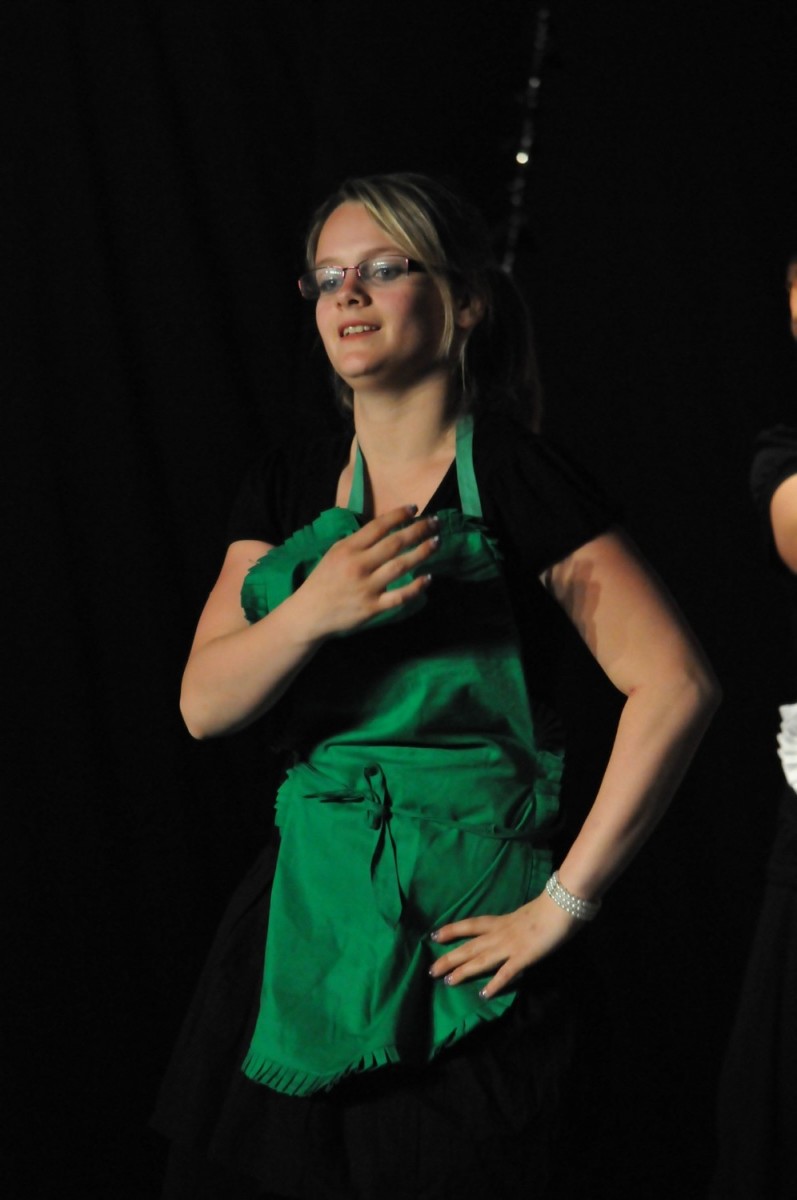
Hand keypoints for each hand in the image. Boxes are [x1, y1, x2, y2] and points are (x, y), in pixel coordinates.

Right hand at [297, 505, 439, 638]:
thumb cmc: (323, 581)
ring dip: (422, 552)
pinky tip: (428, 577)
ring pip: (401, 566)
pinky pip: (400, 596)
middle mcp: (358, 566)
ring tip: (436, 542)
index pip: (378, 526)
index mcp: (347, 549)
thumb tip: (385, 527)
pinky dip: (416, 587)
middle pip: (395, 543)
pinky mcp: (372, 608)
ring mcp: (366, 587)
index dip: (399, 515)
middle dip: (419, 530)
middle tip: (435, 522)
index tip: (415, 508)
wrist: (309, 614)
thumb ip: (358, 542)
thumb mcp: (335, 553)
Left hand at [428, 891, 580, 999]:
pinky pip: (505, 973)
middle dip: (450, 958)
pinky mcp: (523, 957)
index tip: (434, 936)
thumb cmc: (548, 907)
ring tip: (448, 981)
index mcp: (500, 921)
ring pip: (481, 959)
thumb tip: (513, 931)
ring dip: (463, 971)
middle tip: (431, 970)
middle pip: (469, 946)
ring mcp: (510, 945)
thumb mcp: (525, 915)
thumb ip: (516, 924)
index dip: (452, 930)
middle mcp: (500, 933)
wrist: (561, 906)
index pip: (470, 924)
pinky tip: (483, 994)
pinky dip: (494, 984)